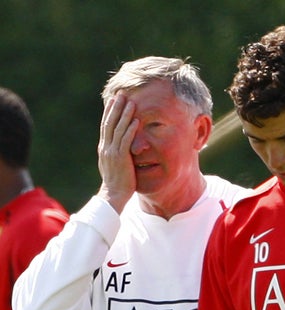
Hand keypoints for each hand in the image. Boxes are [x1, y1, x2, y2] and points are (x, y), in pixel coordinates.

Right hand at [97, 93, 138, 212]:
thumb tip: (118, 149)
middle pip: (110, 123)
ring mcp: (112, 152)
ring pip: (117, 129)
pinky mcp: (120, 158)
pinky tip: (136, 121)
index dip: (109, 112)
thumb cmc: (116, 184)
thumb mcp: (113, 166)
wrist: (113, 196)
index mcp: (103, 148)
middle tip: (121, 94)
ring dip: (124, 115)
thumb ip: (115, 155)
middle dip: (116, 108)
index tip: (113, 100)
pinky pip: (125, 141)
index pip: (105, 126)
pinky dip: (130, 130)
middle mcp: (106, 148)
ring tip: (130, 102)